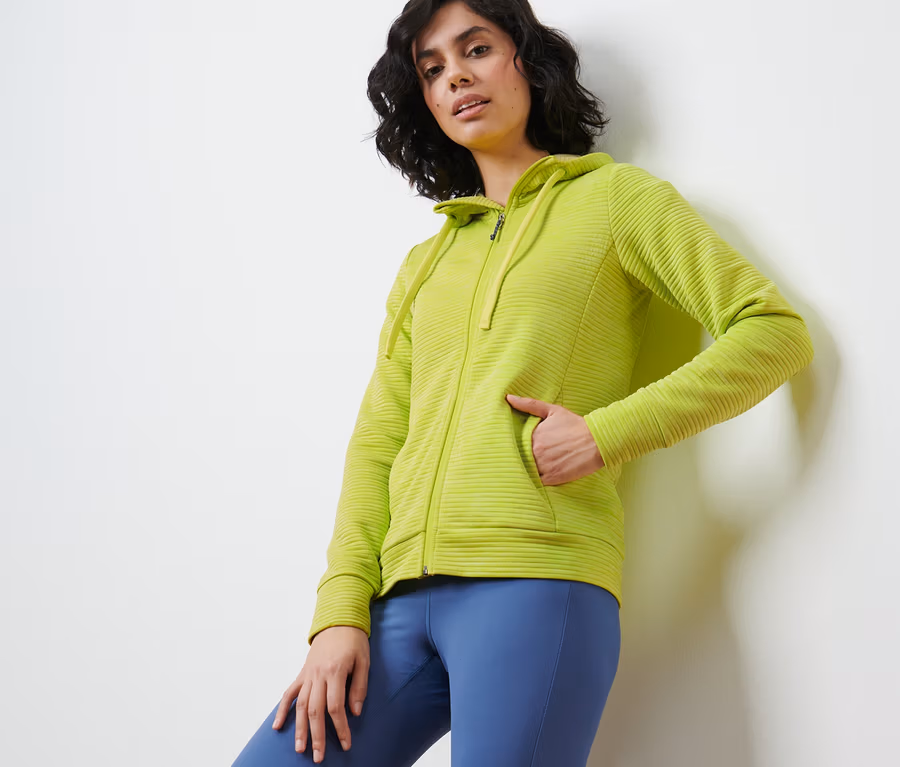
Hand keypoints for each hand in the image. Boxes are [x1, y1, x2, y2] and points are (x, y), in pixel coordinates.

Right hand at [272, 625, 369, 763]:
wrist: (338, 619)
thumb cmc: (354, 640)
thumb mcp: (364, 661)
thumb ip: (359, 687)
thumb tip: (355, 713)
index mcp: (335, 671)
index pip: (335, 706)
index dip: (340, 727)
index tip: (345, 743)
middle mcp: (318, 675)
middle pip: (315, 710)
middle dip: (317, 736)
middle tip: (319, 757)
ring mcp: (307, 674)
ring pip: (301, 705)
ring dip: (299, 729)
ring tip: (299, 749)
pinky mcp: (302, 673)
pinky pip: (289, 693)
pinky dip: (282, 710)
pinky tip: (277, 726)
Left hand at [506, 393, 604, 484]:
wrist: (597, 440)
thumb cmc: (575, 425)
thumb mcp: (552, 410)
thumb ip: (529, 404)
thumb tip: (508, 397)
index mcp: (532, 436)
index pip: (514, 444)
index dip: (514, 446)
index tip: (515, 446)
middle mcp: (536, 451)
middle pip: (519, 458)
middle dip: (518, 458)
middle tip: (520, 458)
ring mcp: (543, 466)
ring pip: (526, 471)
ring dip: (525, 470)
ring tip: (528, 468)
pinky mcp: (552, 478)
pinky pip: (536, 483)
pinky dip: (534, 481)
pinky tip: (537, 477)